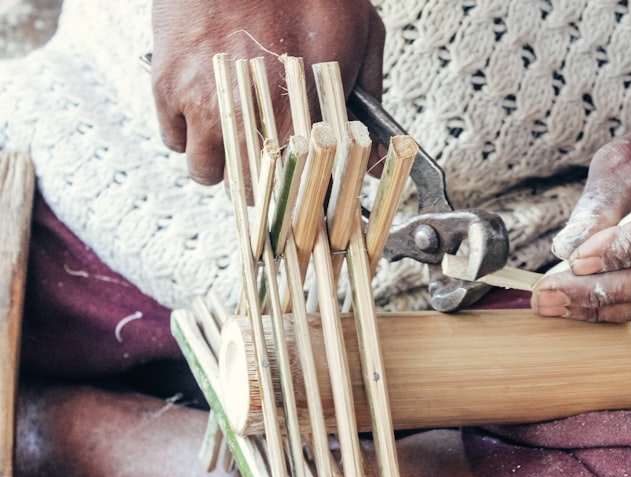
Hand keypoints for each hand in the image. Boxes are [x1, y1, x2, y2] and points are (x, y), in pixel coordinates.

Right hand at [151, 0, 384, 184]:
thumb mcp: (362, 34)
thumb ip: (370, 100)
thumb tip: (374, 156)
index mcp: (306, 102)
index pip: (308, 183)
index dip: (308, 198)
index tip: (310, 200)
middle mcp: (255, 109)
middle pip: (254, 192)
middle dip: (265, 187)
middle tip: (272, 169)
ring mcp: (206, 100)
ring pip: (208, 173)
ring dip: (223, 165)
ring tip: (238, 140)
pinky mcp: (168, 83)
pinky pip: (173, 139)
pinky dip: (187, 134)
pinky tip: (207, 112)